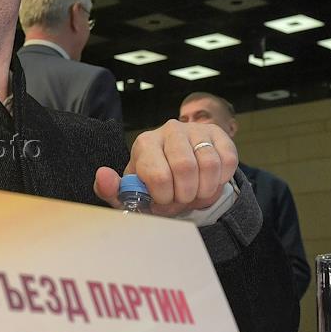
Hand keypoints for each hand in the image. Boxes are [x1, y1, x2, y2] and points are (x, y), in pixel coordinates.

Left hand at [94, 120, 237, 216]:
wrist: (180, 175)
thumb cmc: (152, 185)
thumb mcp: (129, 192)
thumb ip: (111, 190)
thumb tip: (103, 175)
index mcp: (145, 143)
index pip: (158, 175)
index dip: (163, 198)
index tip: (161, 201)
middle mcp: (170, 130)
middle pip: (185, 168)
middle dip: (184, 195)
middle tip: (180, 200)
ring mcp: (196, 130)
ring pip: (209, 165)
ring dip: (204, 190)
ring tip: (194, 194)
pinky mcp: (219, 135)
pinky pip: (227, 162)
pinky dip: (220, 181)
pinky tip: (208, 183)